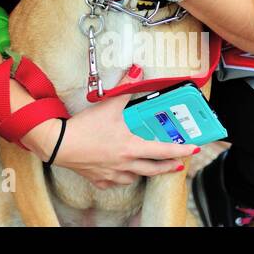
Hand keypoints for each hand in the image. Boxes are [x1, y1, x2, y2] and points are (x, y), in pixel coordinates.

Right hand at [22, 95, 196, 186]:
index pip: (163, 150)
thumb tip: (137, 71)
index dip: (181, 150)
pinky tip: (120, 172)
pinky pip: (115, 182)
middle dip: (169, 167)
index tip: (193, 149)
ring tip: (148, 166)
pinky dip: (121, 177)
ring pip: (135, 177)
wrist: (59, 145)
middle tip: (178, 164)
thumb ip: (125, 87)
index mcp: (131, 146)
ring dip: (144, 172)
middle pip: (154, 169)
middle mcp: (126, 163)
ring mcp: (113, 174)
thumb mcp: (107, 105)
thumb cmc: (85, 127)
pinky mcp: (100, 179)